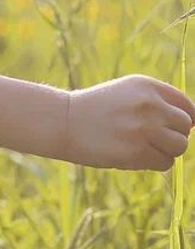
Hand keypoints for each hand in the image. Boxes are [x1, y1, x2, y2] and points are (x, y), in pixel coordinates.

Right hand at [66, 75, 194, 170]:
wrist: (65, 121)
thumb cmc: (98, 108)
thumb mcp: (127, 92)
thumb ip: (159, 101)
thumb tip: (194, 124)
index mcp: (147, 86)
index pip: (187, 105)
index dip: (185, 119)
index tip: (172, 126)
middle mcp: (149, 105)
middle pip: (185, 127)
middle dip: (173, 135)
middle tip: (150, 137)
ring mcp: (144, 129)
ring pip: (179, 146)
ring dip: (166, 150)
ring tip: (143, 146)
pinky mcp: (137, 152)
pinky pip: (165, 163)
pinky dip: (155, 162)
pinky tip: (135, 155)